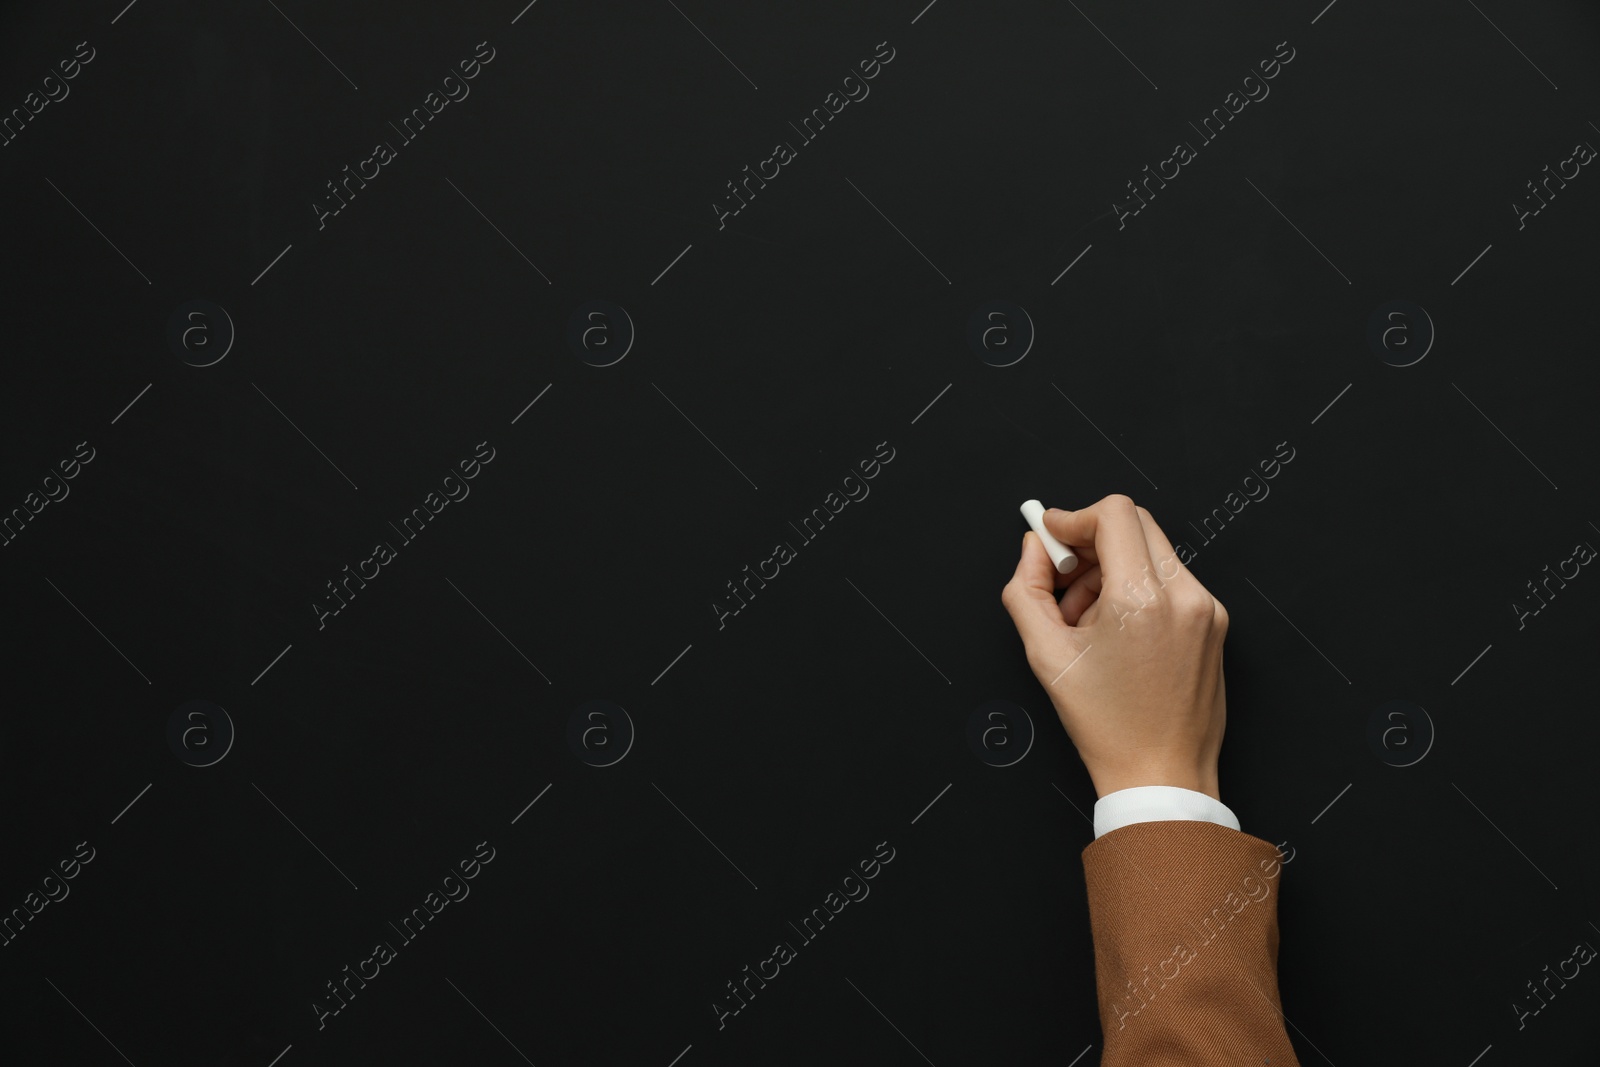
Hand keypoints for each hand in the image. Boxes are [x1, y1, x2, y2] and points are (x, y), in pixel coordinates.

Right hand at [999, 494, 1228, 800]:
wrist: (1162, 774)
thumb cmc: (1108, 725)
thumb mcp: (1046, 655)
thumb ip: (1027, 590)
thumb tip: (1033, 550)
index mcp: (1142, 599)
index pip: (1114, 514)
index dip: (1074, 518)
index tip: (1052, 536)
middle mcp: (1183, 595)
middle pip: (1135, 525)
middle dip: (1091, 543)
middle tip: (1063, 578)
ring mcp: (1206, 609)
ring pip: (1151, 553)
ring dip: (1112, 569)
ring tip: (1087, 620)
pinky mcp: (1215, 623)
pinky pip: (1171, 581)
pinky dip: (1138, 590)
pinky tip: (1117, 633)